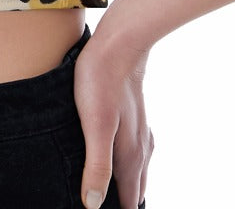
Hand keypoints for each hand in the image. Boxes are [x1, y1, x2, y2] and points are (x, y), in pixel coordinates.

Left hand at [72, 21, 153, 207]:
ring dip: (126, 187)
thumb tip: (94, 206)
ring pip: (137, 171)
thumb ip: (97, 166)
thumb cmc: (102, 82)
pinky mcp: (133, 118)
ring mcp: (140, 132)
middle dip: (124, 204)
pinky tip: (115, 161)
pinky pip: (134, 153)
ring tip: (112, 196)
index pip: (129, 202)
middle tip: (105, 207)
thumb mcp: (95, 126)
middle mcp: (140, 148)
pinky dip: (126, 168)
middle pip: (135, 190)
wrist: (119, 42)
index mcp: (130, 156)